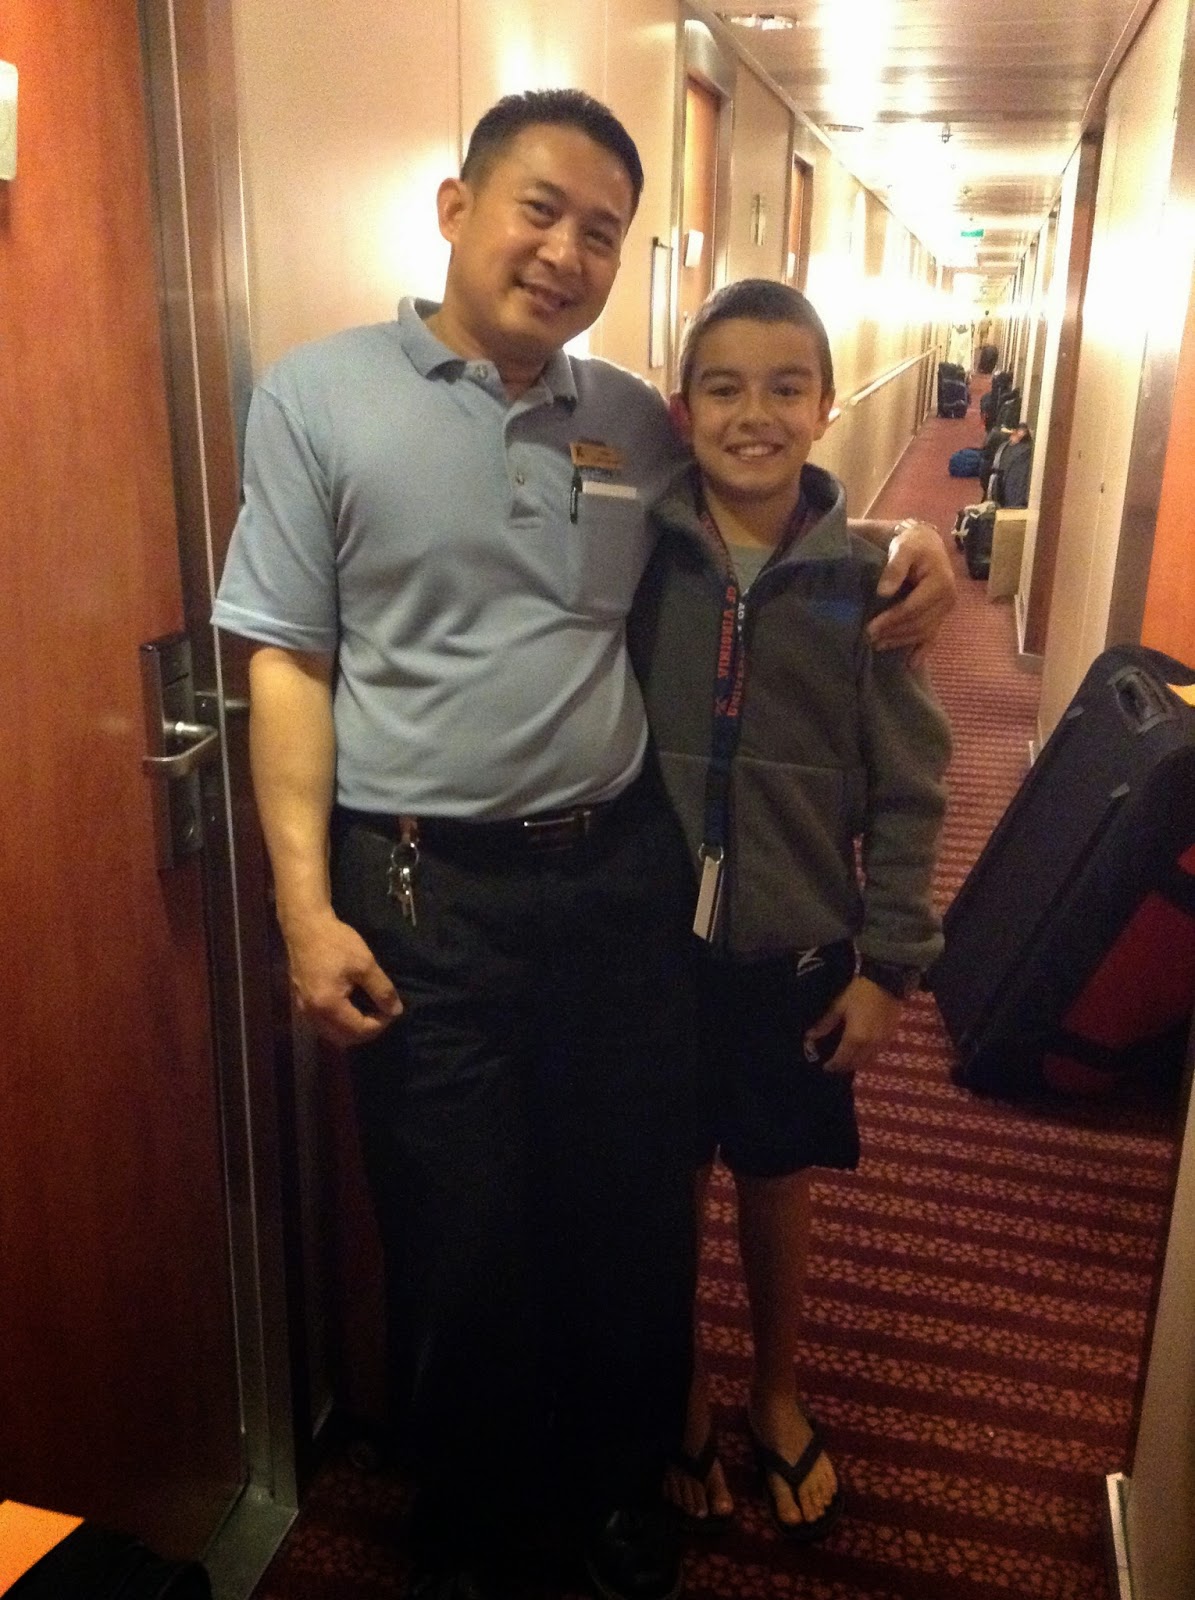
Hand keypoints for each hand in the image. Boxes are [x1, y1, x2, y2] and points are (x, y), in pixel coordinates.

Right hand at [283, 908, 402, 1048]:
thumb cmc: (336, 942)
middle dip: (366, 1031)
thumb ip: (382, 990)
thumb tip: (395, 1011)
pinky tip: (350, 1007)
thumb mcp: (365, 964)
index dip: (380, 1024)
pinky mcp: (300, 1002)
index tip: (391, 1009)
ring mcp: (303, 1009)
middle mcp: (312, 1014)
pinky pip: (322, 1024)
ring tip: (368, 1012)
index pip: (359, 1030)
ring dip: (351, 1030)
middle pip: (343, 1039)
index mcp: (328, 1006)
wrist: (305, 926)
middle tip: (381, 1014)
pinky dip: (338, 1022)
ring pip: (330, 1034)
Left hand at [804, 976, 902, 1073]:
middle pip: (856, 1063)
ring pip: (868, 1061)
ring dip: (857, 1062)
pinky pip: (877, 1053)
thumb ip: (825, 1023)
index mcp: (855, 1038)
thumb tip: (810, 1037)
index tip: (825, 1067)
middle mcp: (870, 1045)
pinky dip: (868, 1056)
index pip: (842, 1059)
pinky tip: (862, 1050)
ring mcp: (882, 1041)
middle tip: (835, 1065)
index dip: (833, 1065)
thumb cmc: (859, 991)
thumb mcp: (839, 1005)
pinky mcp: (891, 1036)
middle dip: (844, 1066)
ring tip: (847, 1059)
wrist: (886, 980)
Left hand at [868, 520, 955, 667]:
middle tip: (870, 639)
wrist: (927, 544)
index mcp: (941, 583)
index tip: (870, 628)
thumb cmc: (913, 544)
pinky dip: (922, 651)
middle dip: (894, 633)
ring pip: (923, 632)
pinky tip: (911, 664)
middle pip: (918, 624)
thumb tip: (883, 592)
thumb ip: (895, 567)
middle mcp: (948, 599)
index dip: (891, 620)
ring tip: (879, 645)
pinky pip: (933, 636)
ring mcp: (946, 610)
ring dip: (901, 641)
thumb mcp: (903, 548)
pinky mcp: (942, 615)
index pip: (913, 608)